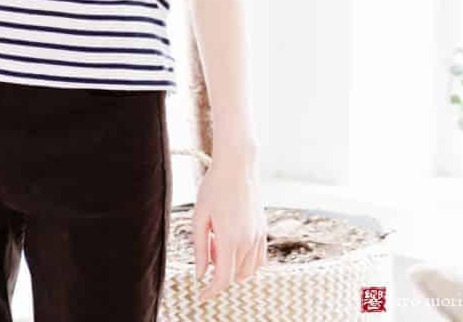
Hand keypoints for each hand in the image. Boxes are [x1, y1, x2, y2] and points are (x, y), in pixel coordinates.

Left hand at [192, 151, 267, 302]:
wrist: (237, 165)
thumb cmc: (214, 188)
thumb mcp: (199, 217)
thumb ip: (200, 248)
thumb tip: (200, 275)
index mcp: (230, 239)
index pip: (222, 279)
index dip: (211, 291)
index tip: (201, 296)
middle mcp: (248, 241)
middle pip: (234, 276)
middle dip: (218, 271)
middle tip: (208, 245)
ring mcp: (258, 236)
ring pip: (247, 270)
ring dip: (232, 266)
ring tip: (219, 240)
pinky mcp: (263, 230)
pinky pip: (258, 259)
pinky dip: (246, 262)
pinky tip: (233, 245)